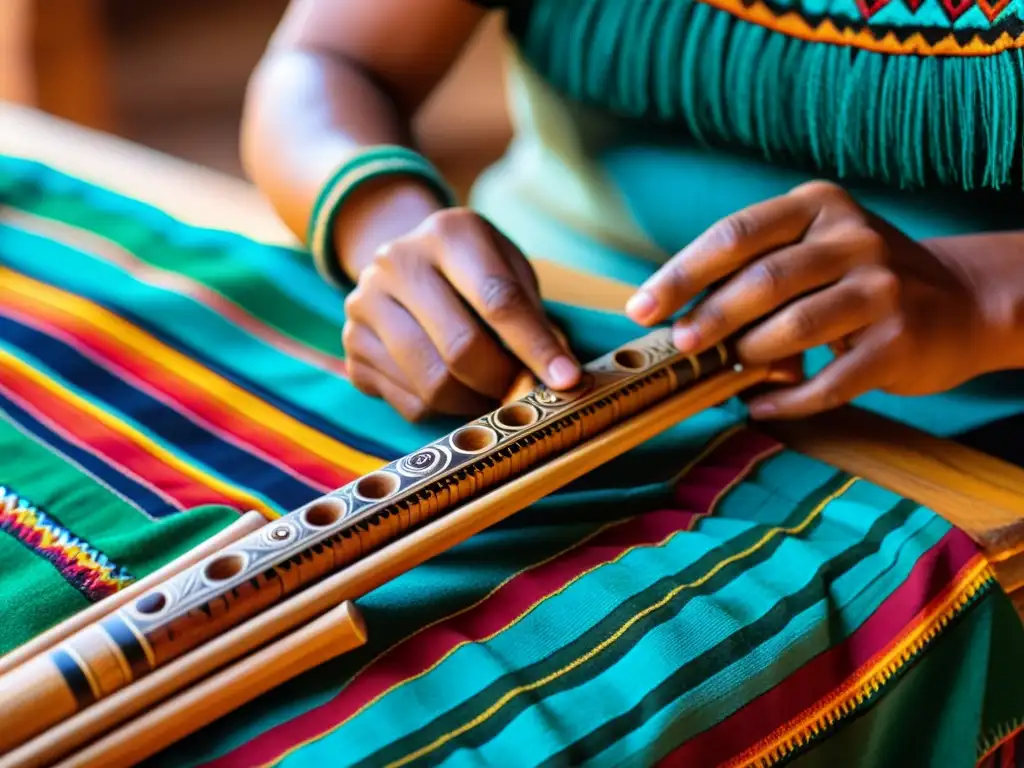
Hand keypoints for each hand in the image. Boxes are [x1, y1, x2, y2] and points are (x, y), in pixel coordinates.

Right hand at [342, 208, 580, 420]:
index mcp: (448, 233)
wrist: (405, 262)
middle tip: (524, 391)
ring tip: (492, 391)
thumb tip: (560, 379)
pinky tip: (455, 389)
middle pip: (461, 348)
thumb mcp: (510, 270)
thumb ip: (533, 317)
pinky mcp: (353, 347)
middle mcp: (396, 263)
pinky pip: (409, 403)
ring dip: (475, 402)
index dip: (537, 347)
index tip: (567, 382)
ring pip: (433, 384)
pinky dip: (443, 409)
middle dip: (503, 382)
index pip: (499, 300)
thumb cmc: (474, 271)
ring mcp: (365, 305)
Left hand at [625, 181, 990, 418]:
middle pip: (762, 280)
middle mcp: (852, 238)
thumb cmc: (859, 279)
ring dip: (749, 356)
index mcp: (817, 206)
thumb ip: (754, 271)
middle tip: (680, 346)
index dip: (681, 274)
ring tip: (729, 372)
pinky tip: (759, 407)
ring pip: (794, 327)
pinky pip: (828, 381)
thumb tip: (677, 316)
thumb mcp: (814, 249)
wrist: (961, 302)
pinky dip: (786, 400)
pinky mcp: (900, 341)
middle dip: (709, 318)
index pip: (735, 234)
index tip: (640, 309)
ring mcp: (882, 289)